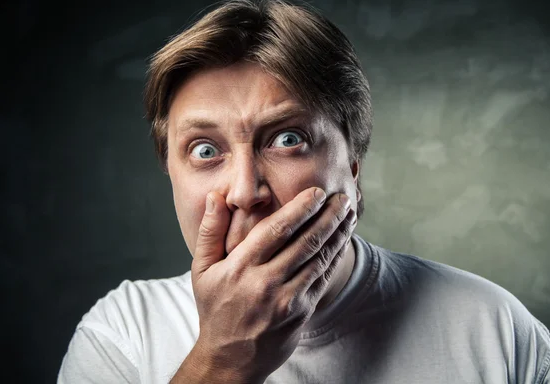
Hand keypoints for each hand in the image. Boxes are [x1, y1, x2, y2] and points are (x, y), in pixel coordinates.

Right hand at [191, 187, 355, 381]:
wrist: (231, 358)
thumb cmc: (216, 308)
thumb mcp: (202, 270)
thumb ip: (210, 231)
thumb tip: (215, 197)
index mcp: (241, 267)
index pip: (276, 230)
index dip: (301, 208)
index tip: (317, 192)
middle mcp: (266, 282)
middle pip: (305, 242)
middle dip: (328, 216)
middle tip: (341, 198)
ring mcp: (287, 299)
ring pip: (320, 259)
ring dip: (338, 234)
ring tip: (348, 215)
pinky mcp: (302, 312)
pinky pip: (323, 278)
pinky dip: (336, 256)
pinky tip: (343, 241)